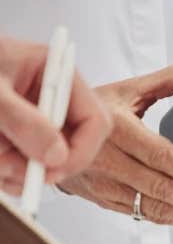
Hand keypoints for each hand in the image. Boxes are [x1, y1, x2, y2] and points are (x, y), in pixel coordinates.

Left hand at [0, 36, 111, 193]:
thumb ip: (22, 121)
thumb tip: (57, 156)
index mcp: (53, 73)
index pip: (93, 120)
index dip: (81, 150)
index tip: (53, 169)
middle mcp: (47, 98)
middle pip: (70, 146)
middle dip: (40, 164)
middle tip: (12, 170)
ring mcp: (30, 118)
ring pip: (43, 162)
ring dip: (15, 169)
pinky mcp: (12, 136)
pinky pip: (21, 165)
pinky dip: (4, 171)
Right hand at [58, 66, 172, 225]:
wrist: (48, 130)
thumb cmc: (94, 107)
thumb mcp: (128, 88)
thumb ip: (169, 80)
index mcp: (116, 129)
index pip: (163, 158)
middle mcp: (106, 159)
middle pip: (162, 189)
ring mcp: (102, 183)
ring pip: (154, 208)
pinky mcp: (101, 199)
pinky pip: (142, 215)